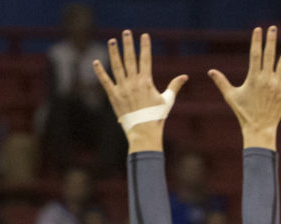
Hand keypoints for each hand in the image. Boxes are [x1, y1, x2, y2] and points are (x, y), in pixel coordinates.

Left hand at [92, 31, 186, 151]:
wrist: (143, 132)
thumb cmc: (156, 117)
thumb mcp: (167, 100)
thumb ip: (174, 86)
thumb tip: (185, 76)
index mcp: (146, 82)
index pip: (145, 59)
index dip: (145, 46)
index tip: (144, 36)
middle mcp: (133, 83)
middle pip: (130, 59)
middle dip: (128, 44)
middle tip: (126, 32)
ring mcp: (122, 89)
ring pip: (117, 67)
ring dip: (114, 53)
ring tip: (112, 41)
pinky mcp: (113, 97)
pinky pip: (105, 82)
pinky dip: (100, 72)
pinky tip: (95, 62)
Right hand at [208, 26, 280, 149]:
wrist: (259, 128)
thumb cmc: (243, 113)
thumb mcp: (231, 96)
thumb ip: (222, 82)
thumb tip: (210, 71)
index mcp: (253, 78)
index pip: (255, 54)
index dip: (256, 41)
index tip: (258, 30)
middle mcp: (267, 79)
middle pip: (269, 55)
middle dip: (271, 40)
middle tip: (273, 28)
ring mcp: (278, 85)